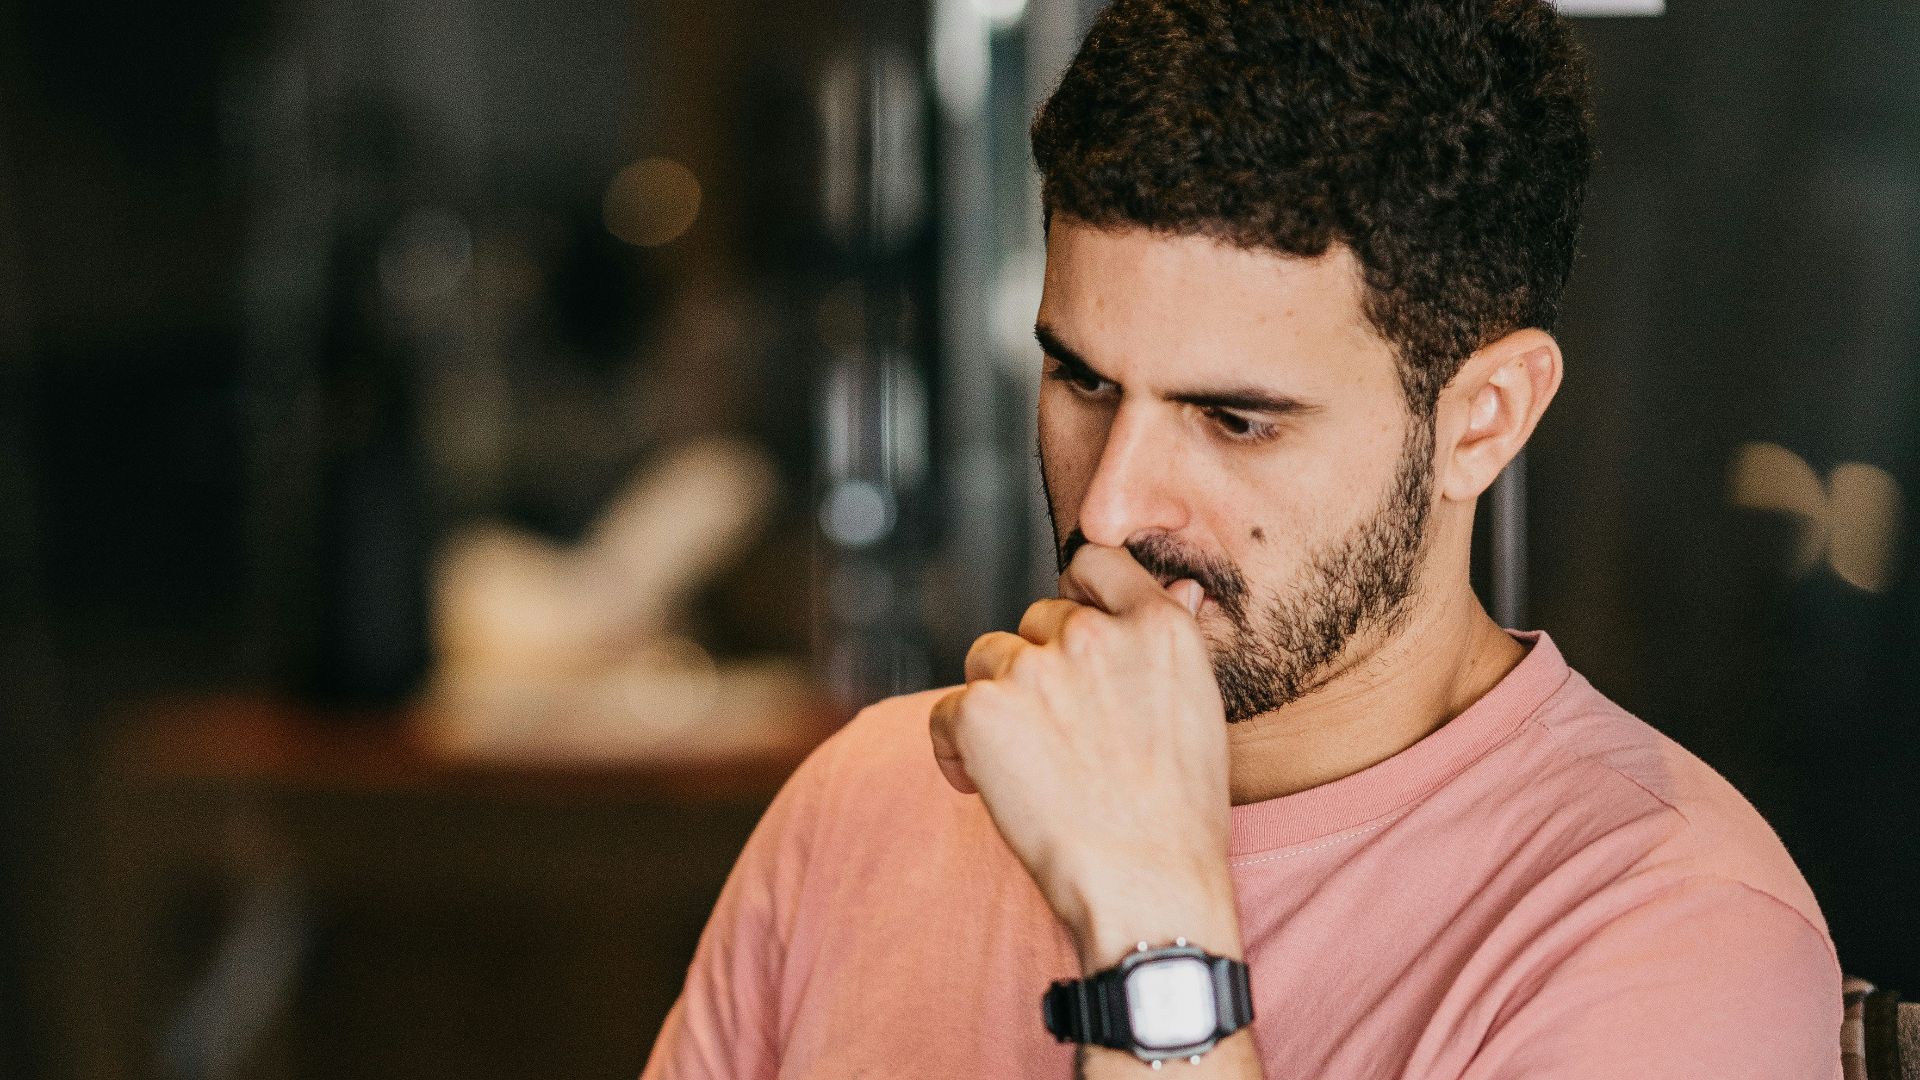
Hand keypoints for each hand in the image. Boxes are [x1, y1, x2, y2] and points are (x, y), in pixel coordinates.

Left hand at [928, 543, 1242, 971]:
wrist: (1148, 885)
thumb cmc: (1179, 813)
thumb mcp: (1198, 707)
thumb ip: (1169, 640)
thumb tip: (1176, 586)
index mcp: (1158, 626)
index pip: (1095, 562)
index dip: (1078, 596)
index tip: (1074, 640)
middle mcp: (1094, 634)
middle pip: (1035, 619)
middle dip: (1039, 667)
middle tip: (1060, 738)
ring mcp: (1036, 669)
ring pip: (988, 660)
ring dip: (997, 704)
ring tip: (1027, 767)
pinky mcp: (983, 710)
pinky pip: (947, 711)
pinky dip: (957, 748)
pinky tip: (986, 787)